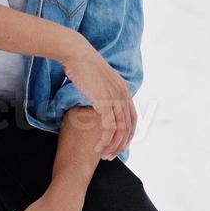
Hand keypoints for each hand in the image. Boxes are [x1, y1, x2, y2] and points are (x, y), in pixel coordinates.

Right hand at [59, 38, 136, 158]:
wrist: (77, 53)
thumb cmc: (82, 65)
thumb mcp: (98, 80)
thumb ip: (103, 92)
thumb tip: (98, 101)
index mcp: (124, 90)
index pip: (132, 119)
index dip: (128, 135)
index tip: (118, 145)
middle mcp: (123, 95)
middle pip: (129, 128)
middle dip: (121, 145)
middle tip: (110, 156)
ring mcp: (116, 98)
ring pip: (120, 131)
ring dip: (112, 146)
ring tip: (103, 156)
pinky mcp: (105, 102)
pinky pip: (109, 128)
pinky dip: (105, 140)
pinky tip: (97, 147)